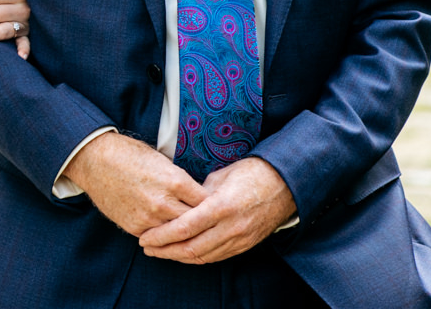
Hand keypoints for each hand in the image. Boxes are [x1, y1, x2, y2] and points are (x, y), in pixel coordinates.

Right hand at [64, 132, 205, 236]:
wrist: (94, 160)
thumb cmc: (128, 154)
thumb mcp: (161, 159)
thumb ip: (180, 180)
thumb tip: (197, 195)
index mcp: (175, 181)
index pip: (207, 202)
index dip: (213, 205)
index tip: (215, 207)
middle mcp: (164, 202)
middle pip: (196, 222)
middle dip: (202, 223)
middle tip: (208, 225)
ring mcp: (149, 217)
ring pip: (178, 234)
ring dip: (184, 233)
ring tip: (192, 233)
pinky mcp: (134, 226)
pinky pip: (157, 236)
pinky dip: (164, 235)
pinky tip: (169, 233)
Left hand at [138, 157, 295, 263]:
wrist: (285, 185)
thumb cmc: (250, 173)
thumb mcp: (220, 175)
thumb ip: (197, 192)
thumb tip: (178, 201)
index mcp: (221, 206)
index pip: (184, 228)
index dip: (161, 236)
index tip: (144, 237)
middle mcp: (231, 227)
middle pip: (191, 247)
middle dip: (165, 250)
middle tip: (146, 247)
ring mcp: (240, 239)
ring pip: (203, 256)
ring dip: (178, 257)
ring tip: (159, 252)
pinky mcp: (246, 245)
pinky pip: (217, 257)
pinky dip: (197, 257)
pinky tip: (183, 253)